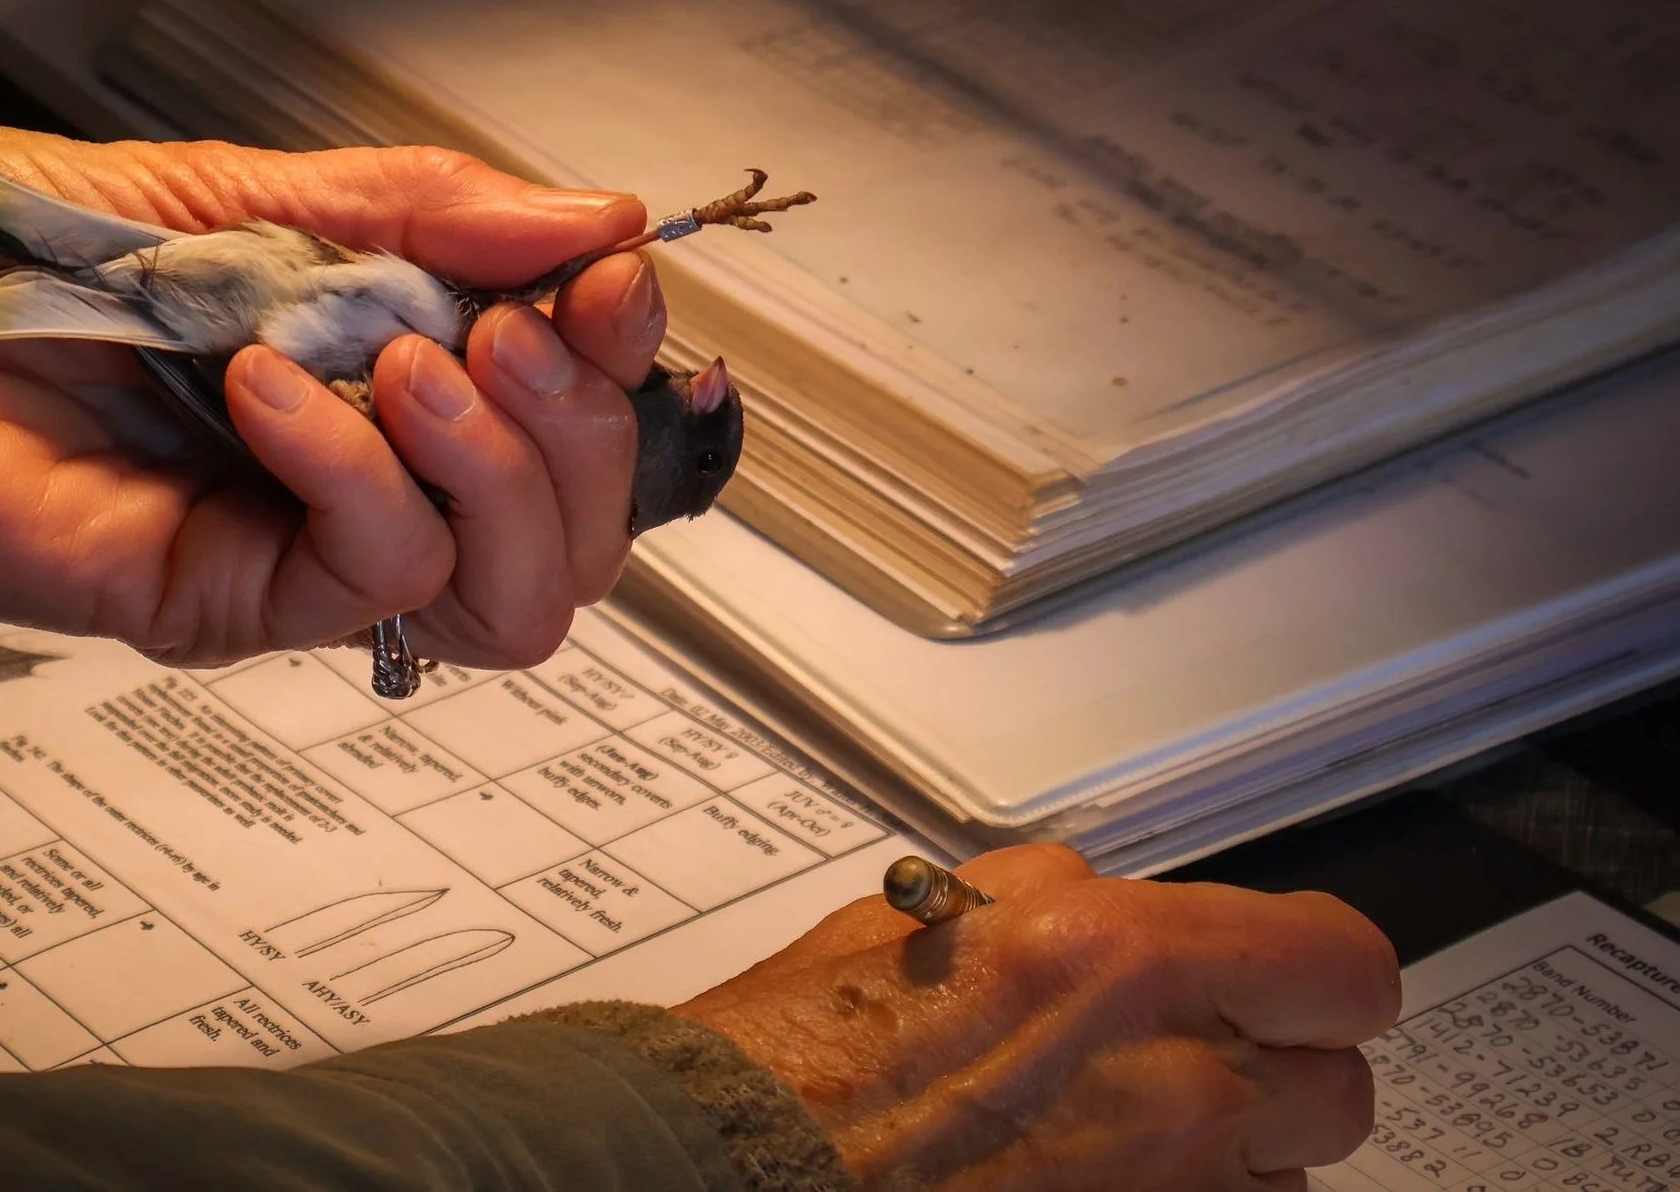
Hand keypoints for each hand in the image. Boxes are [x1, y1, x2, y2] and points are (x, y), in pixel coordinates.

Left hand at [0, 125, 667, 668]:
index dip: (628, 358)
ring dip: (499, 466)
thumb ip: (425, 208)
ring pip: (512, 591)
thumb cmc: (31, 248)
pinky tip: (270, 387)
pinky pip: (372, 576)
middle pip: (580, 528)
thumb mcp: (256, 192)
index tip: (613, 280)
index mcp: (399, 374)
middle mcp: (373, 476)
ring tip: (413, 360)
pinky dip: (353, 470)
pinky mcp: (227, 600)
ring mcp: (305, 551)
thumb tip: (599, 218)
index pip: (584, 419)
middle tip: (507, 328)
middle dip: (580, 422)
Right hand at [674, 846, 1399, 1189]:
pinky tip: (1085, 1183)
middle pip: (1338, 1088)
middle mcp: (1166, 1084)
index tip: (1297, 986)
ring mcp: (1164, 1191)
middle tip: (1192, 1071)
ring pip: (1285, 1183)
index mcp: (1110, 957)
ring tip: (1117, 1143)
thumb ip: (1054, 907)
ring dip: (1229, 1162)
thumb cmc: (794, 1060)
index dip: (1320, 978)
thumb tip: (1118, 906)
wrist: (730, 1169)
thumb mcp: (924, 923)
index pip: (1340, 965)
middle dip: (1276, 1079)